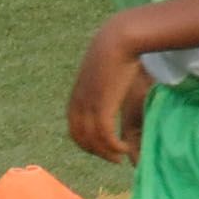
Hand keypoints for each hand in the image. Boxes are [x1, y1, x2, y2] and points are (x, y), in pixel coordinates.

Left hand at [66, 22, 149, 163]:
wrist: (118, 40)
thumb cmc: (117, 49)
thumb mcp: (105, 67)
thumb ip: (105, 76)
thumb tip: (114, 76)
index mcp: (77, 98)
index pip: (75, 130)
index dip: (88, 143)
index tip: (104, 148)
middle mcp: (78, 105)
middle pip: (81, 139)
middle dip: (96, 152)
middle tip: (113, 158)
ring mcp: (88, 107)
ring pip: (92, 141)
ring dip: (105, 153)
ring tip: (119, 157)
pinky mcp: (102, 107)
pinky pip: (105, 136)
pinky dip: (112, 147)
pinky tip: (124, 149)